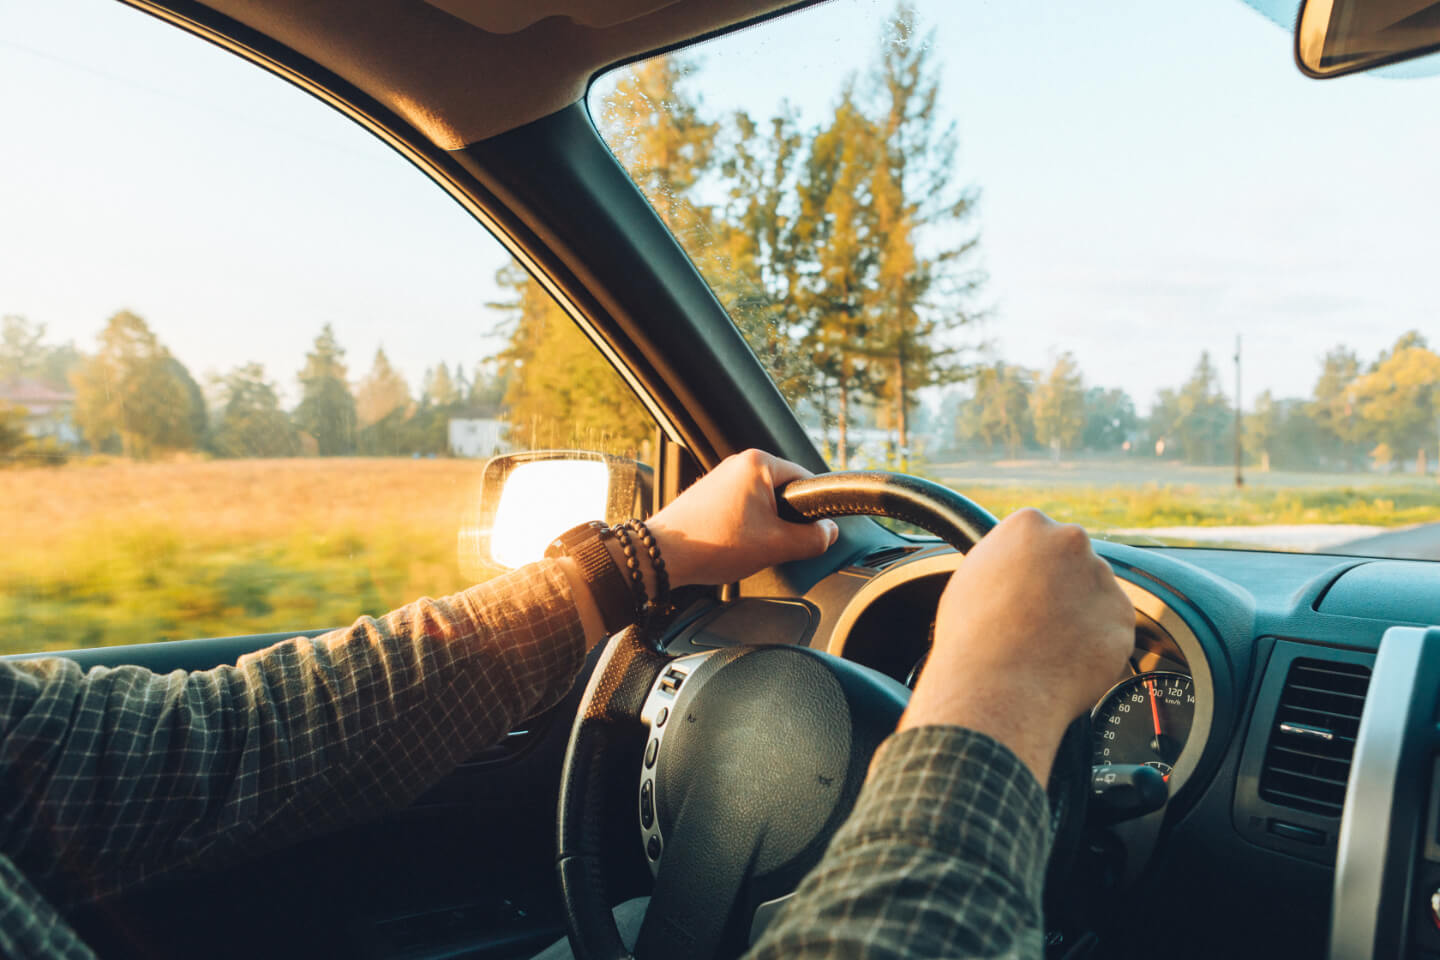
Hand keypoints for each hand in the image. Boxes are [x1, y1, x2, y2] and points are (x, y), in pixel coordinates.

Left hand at [648, 449, 838, 587]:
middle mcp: (740, 463)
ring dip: (766, 527)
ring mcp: (722, 477)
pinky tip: (735, 545)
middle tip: (776, 545)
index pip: (806, 481)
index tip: (812, 534)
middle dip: (786, 522)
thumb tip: (830, 532)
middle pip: (785, 493)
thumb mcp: (776, 546)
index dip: (814, 512)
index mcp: (759, 463)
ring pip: (764, 504)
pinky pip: (744, 509)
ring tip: (751, 547)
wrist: (663, 555)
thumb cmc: (712, 543)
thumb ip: (813, 539)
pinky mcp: (710, 494)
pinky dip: (747, 528)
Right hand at [900, 508, 1133, 783]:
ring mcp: (1101, 577)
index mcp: (1028, 525)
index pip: (1041, 537)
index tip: (1026, 589)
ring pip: (1095, 593)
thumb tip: (1016, 565)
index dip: (1033, 568)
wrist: (995, 688)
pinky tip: (1067, 658)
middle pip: (1074, 559)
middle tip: (1038, 617)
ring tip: (1048, 645)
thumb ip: (1003, 560)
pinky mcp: (1123, 616)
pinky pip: (1111, 628)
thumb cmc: (971, 637)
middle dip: (1063, 584)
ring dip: (1081, 614)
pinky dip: (1096, 643)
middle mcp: (1070, 541)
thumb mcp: (971, 579)